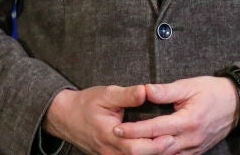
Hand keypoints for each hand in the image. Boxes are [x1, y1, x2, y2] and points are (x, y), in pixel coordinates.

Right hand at [45, 85, 173, 154]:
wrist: (65, 117)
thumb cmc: (85, 104)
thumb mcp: (105, 94)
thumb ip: (127, 95)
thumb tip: (145, 91)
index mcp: (109, 134)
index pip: (136, 147)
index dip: (155, 144)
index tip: (170, 135)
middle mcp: (110, 151)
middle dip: (159, 151)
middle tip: (174, 140)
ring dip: (152, 153)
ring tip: (169, 145)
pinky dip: (144, 154)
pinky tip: (155, 149)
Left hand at [112, 77, 238, 154]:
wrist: (237, 104)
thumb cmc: (212, 91)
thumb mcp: (189, 86)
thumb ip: (165, 91)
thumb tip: (144, 90)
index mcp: (188, 121)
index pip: (156, 128)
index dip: (135, 130)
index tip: (118, 129)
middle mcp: (192, 138)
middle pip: (159, 146)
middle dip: (137, 144)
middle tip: (117, 140)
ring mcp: (195, 147)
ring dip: (148, 152)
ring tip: (127, 147)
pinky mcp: (197, 151)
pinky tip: (147, 151)